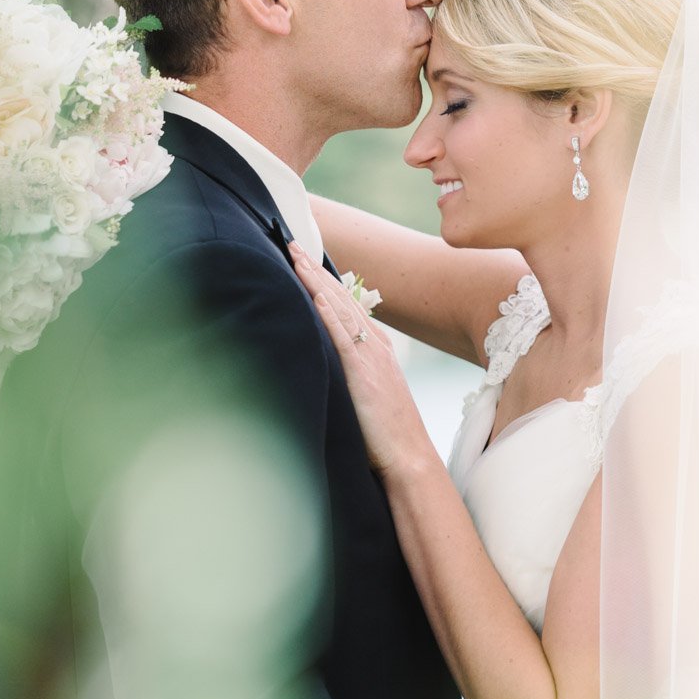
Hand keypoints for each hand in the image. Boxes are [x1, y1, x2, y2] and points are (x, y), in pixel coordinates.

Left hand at [288, 241, 438, 478]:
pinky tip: (316, 293)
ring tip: (295, 255)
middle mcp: (374, 343)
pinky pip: (344, 335)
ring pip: (339, 307)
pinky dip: (329, 312)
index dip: (321, 277)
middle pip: (340, 295)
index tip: (300, 256)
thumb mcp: (365, 390)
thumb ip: (347, 369)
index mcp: (374, 345)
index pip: (344, 302)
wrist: (408, 456)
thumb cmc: (384, 431)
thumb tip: (322, 359)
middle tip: (290, 241)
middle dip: (313, 268)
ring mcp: (370, 355)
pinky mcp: (363, 372)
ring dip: (315, 279)